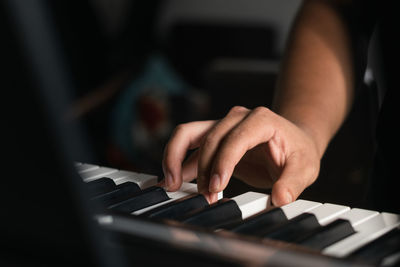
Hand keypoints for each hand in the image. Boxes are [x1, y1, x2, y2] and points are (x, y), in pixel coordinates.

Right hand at [162, 106, 320, 204]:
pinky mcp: (214, 137)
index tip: (216, 188)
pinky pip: (189, 144)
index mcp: (260, 119)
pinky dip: (177, 160)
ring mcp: (222, 125)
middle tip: (205, 197)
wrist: (293, 141)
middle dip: (203, 170)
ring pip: (188, 134)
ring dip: (176, 158)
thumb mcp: (305, 167)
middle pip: (209, 138)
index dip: (223, 163)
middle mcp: (237, 117)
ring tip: (171, 184)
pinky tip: (172, 179)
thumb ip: (293, 182)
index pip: (235, 138)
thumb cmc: (298, 151)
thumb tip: (280, 198)